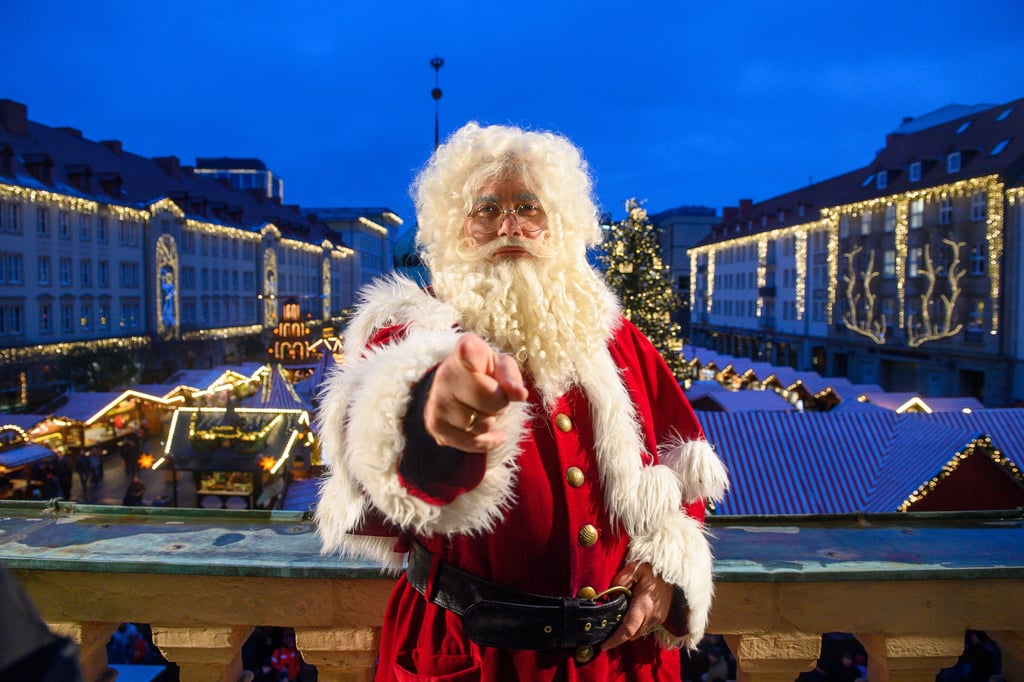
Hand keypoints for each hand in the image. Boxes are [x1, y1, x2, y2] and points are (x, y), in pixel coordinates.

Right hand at [424, 333, 527, 451]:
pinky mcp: (436, 426)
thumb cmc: (484, 372)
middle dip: (500, 402)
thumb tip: (520, 395)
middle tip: (493, 395)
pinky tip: (492, 432)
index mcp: (464, 352)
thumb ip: (511, 376)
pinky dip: (487, 441)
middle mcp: (445, 375)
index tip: (467, 351)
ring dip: (490, 421)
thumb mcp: (501, 365)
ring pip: (481, 425)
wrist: (453, 386)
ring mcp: (437, 402)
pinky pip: (472, 443)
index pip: (467, 353)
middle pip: (490, 400)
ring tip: (482, 408)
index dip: (470, 355)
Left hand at [601, 562, 672, 650]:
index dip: (615, 640)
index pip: (628, 630)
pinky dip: (635, 626)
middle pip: (631, 635)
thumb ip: (620, 581)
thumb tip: (611, 596)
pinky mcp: (660, 618)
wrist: (674, 572)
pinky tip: (628, 615)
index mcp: (644, 605)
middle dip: (618, 636)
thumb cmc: (653, 569)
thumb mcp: (634, 569)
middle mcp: (652, 616)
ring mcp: (658, 619)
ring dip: (627, 631)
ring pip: (638, 633)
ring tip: (616, 621)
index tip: (603, 646)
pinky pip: (644, 628)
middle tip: (605, 630)